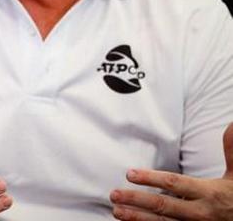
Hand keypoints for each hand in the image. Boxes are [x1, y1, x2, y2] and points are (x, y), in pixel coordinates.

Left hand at [110, 123, 232, 219]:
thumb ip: (231, 151)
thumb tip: (230, 124)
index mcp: (209, 193)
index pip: (175, 184)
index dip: (151, 178)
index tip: (129, 174)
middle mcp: (200, 213)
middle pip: (163, 206)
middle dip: (137, 201)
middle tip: (114, 194)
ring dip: (138, 218)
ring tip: (117, 211)